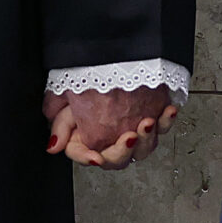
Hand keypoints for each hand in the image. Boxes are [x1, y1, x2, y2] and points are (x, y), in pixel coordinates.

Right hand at [44, 85, 176, 169]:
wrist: (113, 62)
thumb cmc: (89, 80)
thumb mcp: (68, 100)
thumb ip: (61, 124)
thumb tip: (53, 146)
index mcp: (90, 139)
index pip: (86, 155)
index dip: (88, 158)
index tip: (95, 158)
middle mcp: (112, 140)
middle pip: (118, 160)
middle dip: (123, 151)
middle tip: (127, 137)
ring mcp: (134, 132)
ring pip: (143, 149)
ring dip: (146, 138)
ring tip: (147, 122)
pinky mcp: (152, 121)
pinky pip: (163, 127)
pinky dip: (166, 121)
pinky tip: (168, 111)